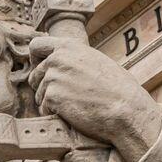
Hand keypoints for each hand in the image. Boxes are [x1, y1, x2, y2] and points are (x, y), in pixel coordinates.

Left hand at [25, 34, 161, 161]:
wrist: (126, 108)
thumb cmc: (118, 88)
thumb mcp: (95, 61)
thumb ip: (74, 58)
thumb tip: (56, 61)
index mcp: (68, 46)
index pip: (35, 46)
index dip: (36, 60)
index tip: (43, 69)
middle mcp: (57, 59)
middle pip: (35, 75)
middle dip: (45, 88)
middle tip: (67, 98)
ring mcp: (52, 77)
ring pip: (39, 94)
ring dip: (52, 103)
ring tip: (76, 106)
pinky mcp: (51, 97)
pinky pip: (44, 109)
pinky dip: (55, 115)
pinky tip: (74, 115)